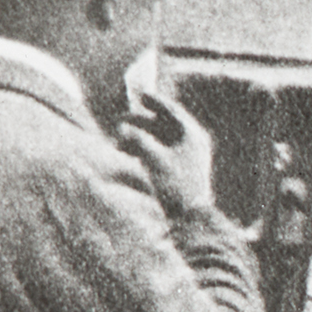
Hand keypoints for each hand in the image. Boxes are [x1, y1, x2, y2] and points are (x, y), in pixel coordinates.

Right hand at [117, 91, 215, 216]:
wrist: (188, 216)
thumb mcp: (154, 159)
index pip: (174, 112)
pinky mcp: (178, 169)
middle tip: (121, 119)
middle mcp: (191, 143)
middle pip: (164, 124)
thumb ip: (138, 140)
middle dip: (141, 121)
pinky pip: (159, 151)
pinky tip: (126, 152)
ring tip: (119, 141)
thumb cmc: (175, 185)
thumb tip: (125, 130)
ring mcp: (186, 156)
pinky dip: (143, 149)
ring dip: (139, 137)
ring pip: (159, 139)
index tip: (140, 95)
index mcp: (192, 136)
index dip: (156, 102)